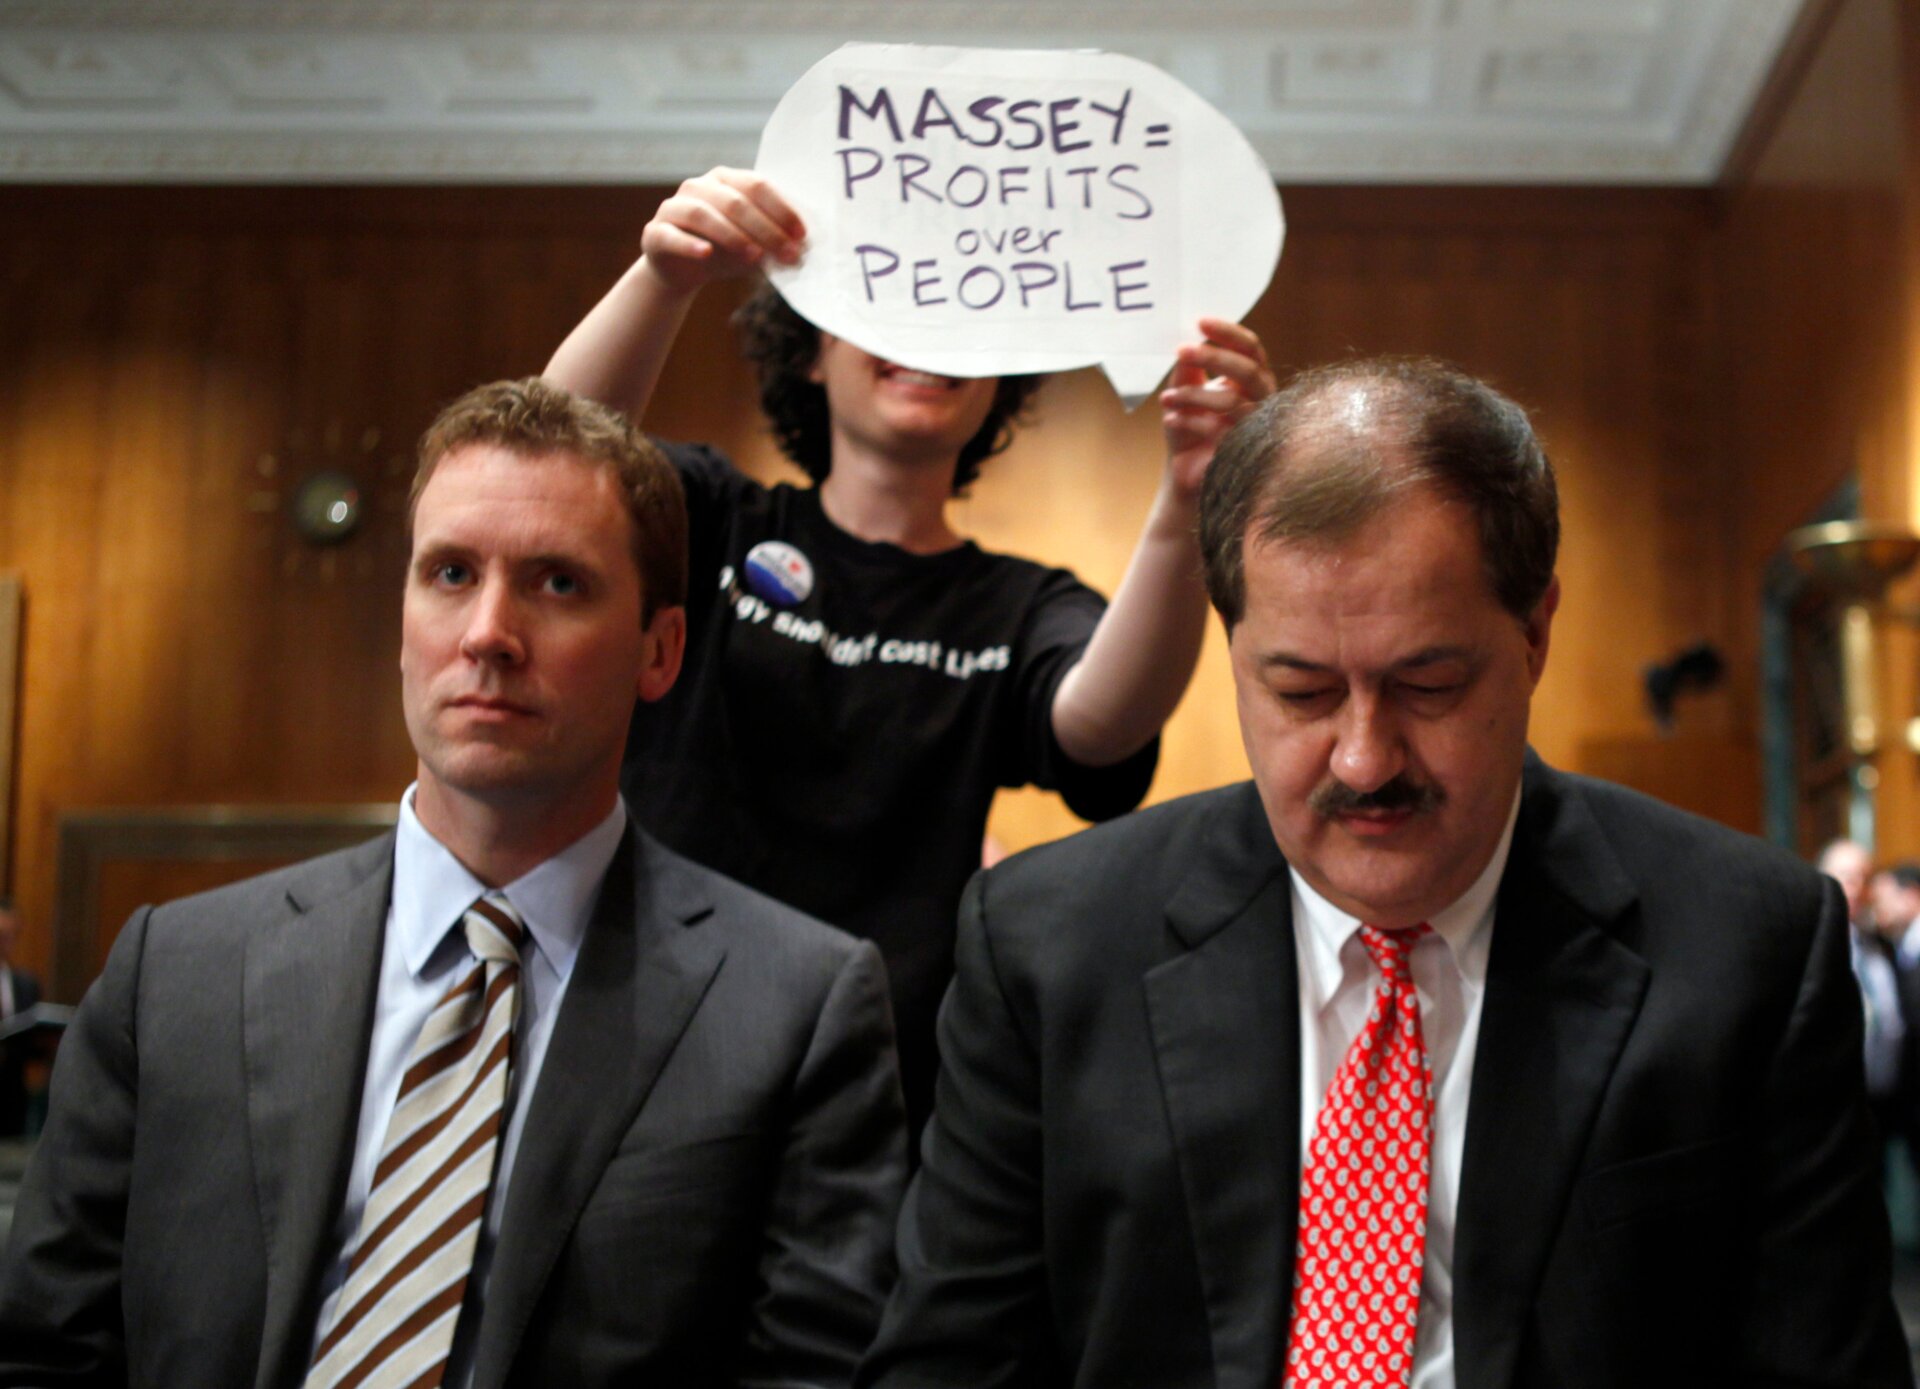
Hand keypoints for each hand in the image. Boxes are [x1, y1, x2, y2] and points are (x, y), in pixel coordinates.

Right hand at [640, 167, 805, 294]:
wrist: (682, 271)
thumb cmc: (725, 251)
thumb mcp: (753, 243)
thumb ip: (774, 239)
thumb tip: (804, 247)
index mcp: (726, 180)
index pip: (756, 186)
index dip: (782, 209)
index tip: (802, 235)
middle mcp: (699, 187)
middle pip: (735, 202)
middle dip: (765, 229)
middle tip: (787, 253)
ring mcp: (674, 207)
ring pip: (703, 214)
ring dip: (733, 236)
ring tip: (756, 257)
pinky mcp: (655, 232)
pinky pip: (671, 235)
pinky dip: (690, 244)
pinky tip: (706, 254)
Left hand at [1159, 319, 1275, 498]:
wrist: (1185, 470)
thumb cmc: (1189, 426)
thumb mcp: (1183, 391)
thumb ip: (1187, 369)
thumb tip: (1185, 346)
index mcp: (1250, 378)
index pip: (1250, 348)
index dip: (1229, 333)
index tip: (1200, 323)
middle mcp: (1260, 399)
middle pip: (1248, 371)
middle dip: (1213, 358)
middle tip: (1181, 351)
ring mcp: (1254, 426)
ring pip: (1230, 402)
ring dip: (1192, 395)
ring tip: (1165, 399)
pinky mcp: (1241, 450)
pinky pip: (1217, 429)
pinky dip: (1189, 422)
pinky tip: (1169, 421)